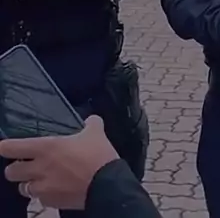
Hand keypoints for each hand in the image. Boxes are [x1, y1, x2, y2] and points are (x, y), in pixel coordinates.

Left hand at [0, 116, 118, 209]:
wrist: (107, 185)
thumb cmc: (97, 155)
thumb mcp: (95, 133)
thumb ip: (90, 123)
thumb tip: (91, 120)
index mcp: (46, 148)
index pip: (13, 148)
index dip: (5, 147)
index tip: (3, 146)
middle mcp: (39, 169)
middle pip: (11, 172)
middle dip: (15, 168)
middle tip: (24, 164)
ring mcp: (43, 188)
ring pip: (22, 188)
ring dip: (28, 183)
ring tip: (38, 178)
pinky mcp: (51, 202)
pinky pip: (39, 199)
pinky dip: (43, 194)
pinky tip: (53, 189)